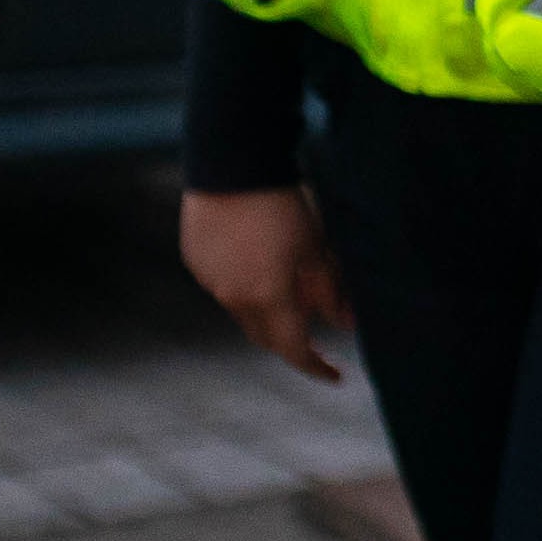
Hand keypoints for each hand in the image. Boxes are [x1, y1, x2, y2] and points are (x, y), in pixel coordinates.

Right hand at [181, 187, 349, 383]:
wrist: (232, 166)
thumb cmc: (283, 205)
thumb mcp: (317, 248)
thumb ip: (330, 292)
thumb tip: (346, 325)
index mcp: (266, 297)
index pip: (293, 349)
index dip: (316, 366)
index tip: (336, 375)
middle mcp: (232, 297)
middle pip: (264, 335)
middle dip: (291, 341)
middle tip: (317, 337)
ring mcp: (209, 280)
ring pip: (242, 312)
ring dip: (268, 312)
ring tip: (292, 288)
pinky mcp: (195, 260)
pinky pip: (224, 287)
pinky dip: (247, 287)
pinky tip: (262, 263)